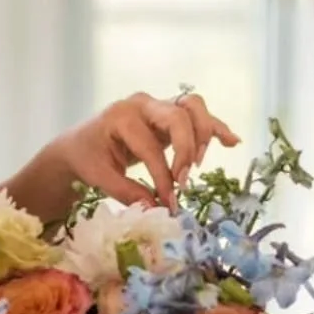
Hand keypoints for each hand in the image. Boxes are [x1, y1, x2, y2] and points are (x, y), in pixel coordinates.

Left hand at [58, 92, 239, 210]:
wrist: (80, 143)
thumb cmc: (87, 157)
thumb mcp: (99, 176)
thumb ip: (127, 192)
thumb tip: (155, 209)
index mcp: (122, 116)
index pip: (152, 146)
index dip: (163, 176)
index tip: (169, 200)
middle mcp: (143, 104)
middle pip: (179, 115)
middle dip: (186, 150)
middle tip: (183, 181)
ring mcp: (157, 106)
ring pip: (192, 107)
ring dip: (202, 136)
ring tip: (197, 165)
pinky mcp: (169, 115)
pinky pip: (197, 115)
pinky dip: (215, 127)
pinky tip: (232, 141)